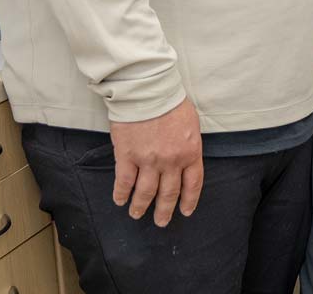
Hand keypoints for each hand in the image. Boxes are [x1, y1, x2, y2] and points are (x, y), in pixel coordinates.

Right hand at [109, 97, 202, 226]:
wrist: (149, 91)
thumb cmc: (172, 103)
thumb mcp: (191, 124)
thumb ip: (188, 146)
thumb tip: (185, 160)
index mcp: (190, 152)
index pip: (192, 184)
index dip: (188, 201)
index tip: (185, 212)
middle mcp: (171, 161)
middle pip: (169, 193)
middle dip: (164, 210)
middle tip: (161, 222)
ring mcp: (148, 161)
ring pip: (145, 192)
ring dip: (141, 206)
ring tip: (136, 214)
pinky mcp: (127, 156)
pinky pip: (124, 182)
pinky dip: (121, 194)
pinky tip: (120, 200)